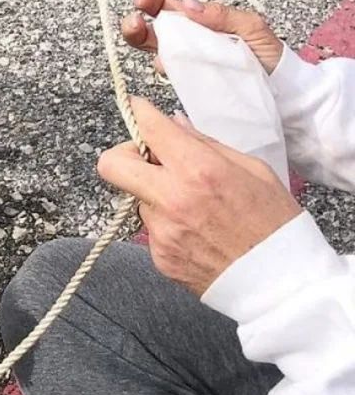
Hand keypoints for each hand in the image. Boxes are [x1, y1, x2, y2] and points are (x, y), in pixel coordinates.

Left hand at [98, 98, 300, 295]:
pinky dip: (167, 224)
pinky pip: (151, 228)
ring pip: (136, 197)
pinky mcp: (159, 257)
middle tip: (149, 159)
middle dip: (124, 154)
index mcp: (200, 171)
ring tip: (194, 206)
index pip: (151, 129)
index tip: (138, 108)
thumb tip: (175, 124)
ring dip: (155, 194)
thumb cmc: (276, 224)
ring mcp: (162, 231)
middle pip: (111, 164)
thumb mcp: (254, 170)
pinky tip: (197, 231)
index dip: (140, 112)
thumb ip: (206, 144)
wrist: (283, 286)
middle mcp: (173, 199)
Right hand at [121, 0, 283, 73]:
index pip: (170, 8)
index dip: (153, 2)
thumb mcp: (252, 27)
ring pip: (155, 50)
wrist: (287, 94)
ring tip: (139, 33)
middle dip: (136, 22)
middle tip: (134, 20)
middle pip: (152, 30)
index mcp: (201, 22)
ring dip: (141, 40)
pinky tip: (163, 64)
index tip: (144, 0)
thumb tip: (186, 4)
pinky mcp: (191, 85)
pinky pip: (170, 75)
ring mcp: (188, 64)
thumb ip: (222, 15)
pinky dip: (162, 67)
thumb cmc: (272, 58)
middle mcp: (189, 42)